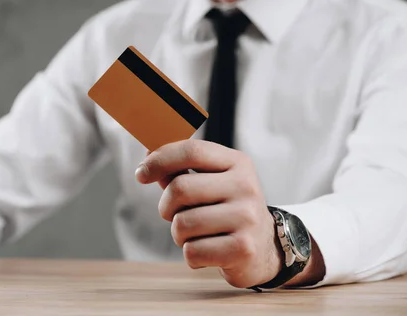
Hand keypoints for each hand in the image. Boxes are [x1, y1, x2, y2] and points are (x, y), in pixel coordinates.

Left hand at [135, 140, 281, 287]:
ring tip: (198, 235)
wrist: (265, 247)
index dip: (160, 160)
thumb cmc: (226, 209)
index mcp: (237, 162)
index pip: (191, 151)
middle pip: (180, 188)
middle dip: (166, 206)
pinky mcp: (243, 248)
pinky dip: (192, 255)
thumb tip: (148, 153)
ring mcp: (247, 217)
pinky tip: (209, 252)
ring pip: (182, 224)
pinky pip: (192, 251)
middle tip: (175, 214)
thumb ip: (180, 169)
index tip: (141, 174)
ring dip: (179, 235)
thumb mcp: (211, 182)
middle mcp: (245, 186)